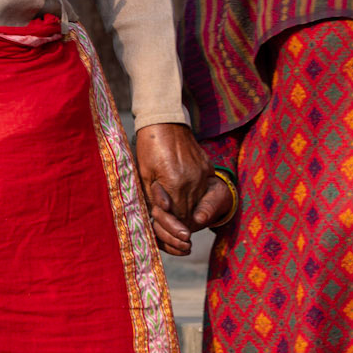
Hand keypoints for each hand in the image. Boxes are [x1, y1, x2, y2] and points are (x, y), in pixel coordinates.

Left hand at [134, 123, 230, 257]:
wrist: (165, 121)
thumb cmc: (149, 147)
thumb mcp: (145, 175)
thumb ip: (155, 198)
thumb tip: (162, 214)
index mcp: (175, 183)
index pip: (178, 216)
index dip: (171, 226)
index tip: (168, 231)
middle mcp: (193, 180)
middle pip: (189, 211)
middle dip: (180, 221)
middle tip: (174, 229)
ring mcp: (202, 172)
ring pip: (197, 201)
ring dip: (188, 209)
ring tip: (178, 212)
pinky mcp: (206, 166)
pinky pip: (202, 187)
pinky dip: (194, 194)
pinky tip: (186, 194)